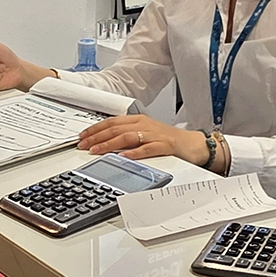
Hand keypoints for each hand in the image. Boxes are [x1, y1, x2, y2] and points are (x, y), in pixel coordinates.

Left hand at [78, 115, 210, 164]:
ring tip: (97, 150)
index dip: (95, 129)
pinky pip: (148, 148)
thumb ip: (126, 135)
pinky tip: (124, 156)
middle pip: (116, 129)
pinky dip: (135, 152)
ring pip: (128, 137)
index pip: (111, 122)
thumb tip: (103, 142)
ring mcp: (155, 135)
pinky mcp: (166, 146)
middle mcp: (145, 125)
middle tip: (83, 145)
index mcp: (138, 120)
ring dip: (110, 144)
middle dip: (97, 137)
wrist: (193, 145)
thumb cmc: (168, 140)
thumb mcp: (144, 134)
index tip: (82, 137)